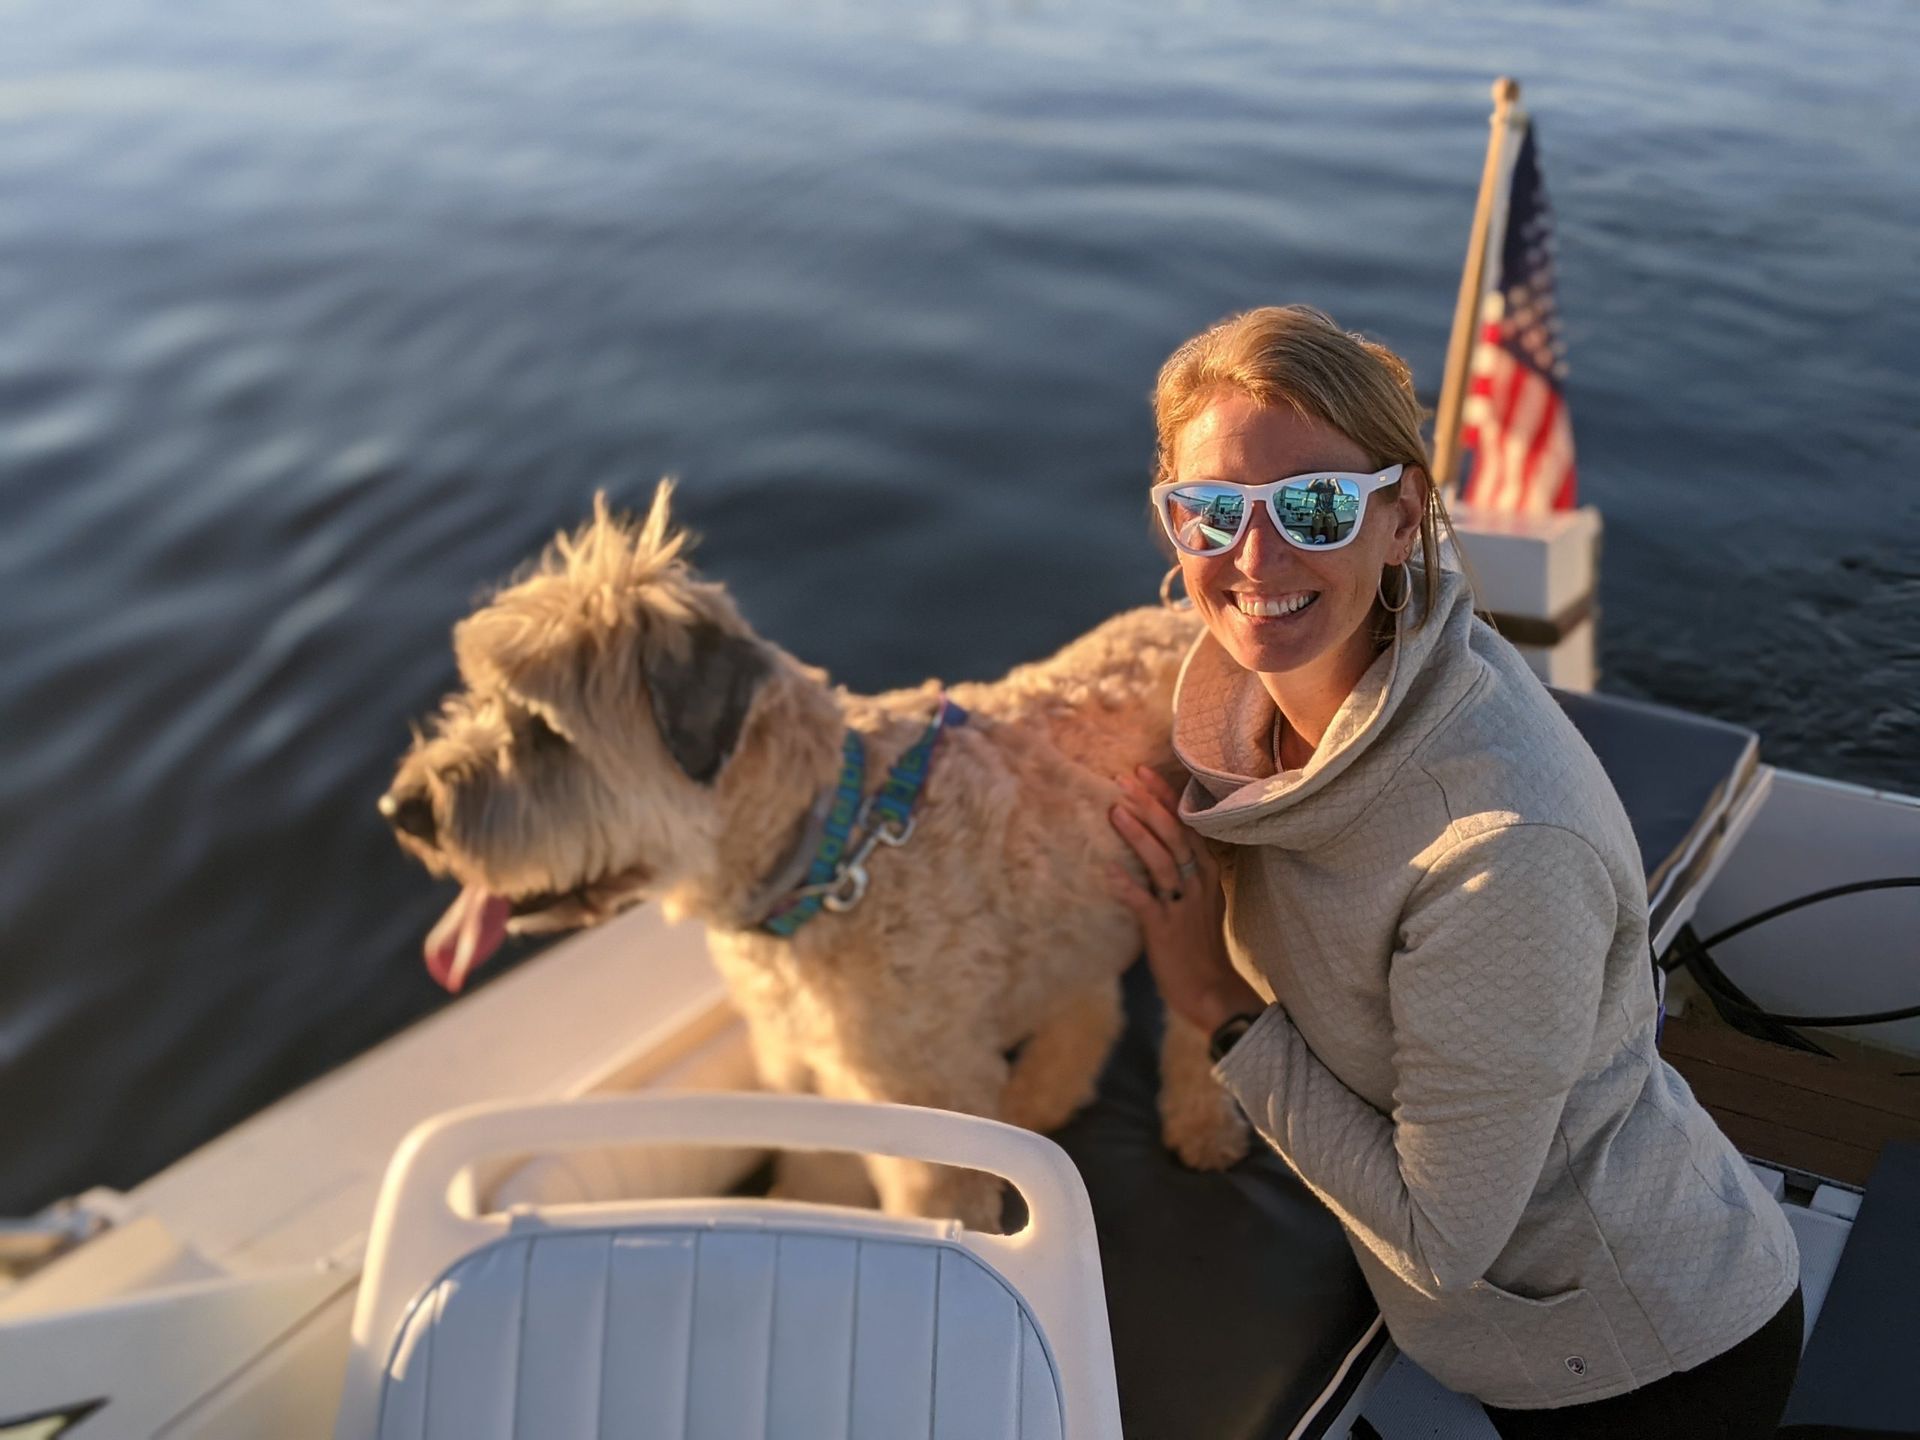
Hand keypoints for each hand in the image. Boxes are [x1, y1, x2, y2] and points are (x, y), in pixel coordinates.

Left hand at [1104, 765, 1264, 1034]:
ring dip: (1138, 835)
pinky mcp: (1165, 930)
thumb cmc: (1201, 945)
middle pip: (1174, 835)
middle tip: (1124, 779)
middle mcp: (1198, 883)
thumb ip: (1185, 871)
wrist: (1212, 991)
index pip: (1187, 824)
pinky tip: (1108, 870)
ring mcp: (1182, 906)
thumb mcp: (1201, 900)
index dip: (1165, 797)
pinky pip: (1144, 903)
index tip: (1143, 772)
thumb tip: (1156, 842)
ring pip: (1161, 862)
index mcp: (1207, 873)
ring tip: (1115, 811)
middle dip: (1149, 804)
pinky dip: (1126, 886)